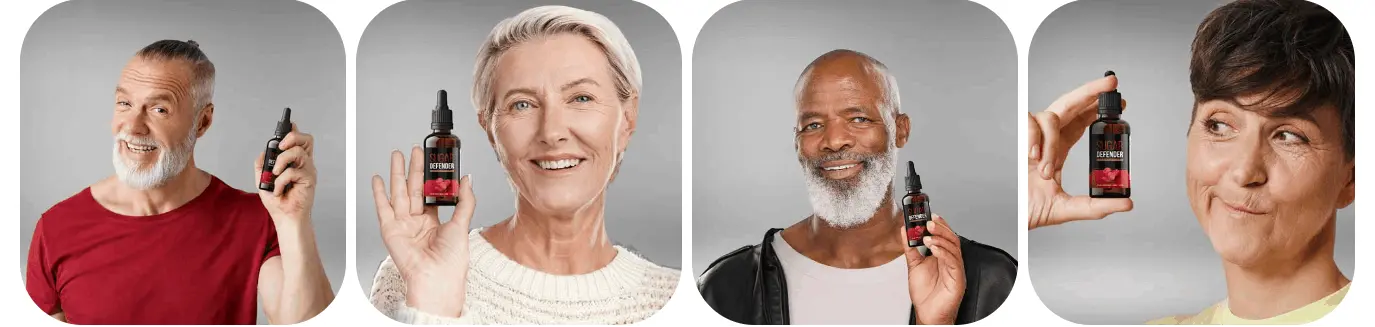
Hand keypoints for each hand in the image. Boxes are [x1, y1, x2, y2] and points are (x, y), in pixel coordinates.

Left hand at [256, 123, 315, 222]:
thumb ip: (261, 167)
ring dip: (281, 161)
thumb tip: (262, 153)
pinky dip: (281, 181)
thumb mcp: (262, 181)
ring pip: (298, 152)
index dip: (294, 131)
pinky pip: (293, 171)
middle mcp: (303, 163)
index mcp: (294, 162)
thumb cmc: (278, 202)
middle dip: (292, 137)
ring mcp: (308, 171)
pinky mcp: (309, 179)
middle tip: (280, 147)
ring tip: (275, 174)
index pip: (298, 141)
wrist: (285, 218)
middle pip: (306, 139)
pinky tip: (280, 190)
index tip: (288, 123)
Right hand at [370, 145, 474, 317]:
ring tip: (396, 155)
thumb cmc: (451, 260)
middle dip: (413, 168)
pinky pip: (383, 208)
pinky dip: (379, 193)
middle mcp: (416, 222)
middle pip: (413, 189)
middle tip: (414, 149)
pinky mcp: (390, 230)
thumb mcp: (462, 223)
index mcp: (433, 222)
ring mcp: (402, 225)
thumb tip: (467, 178)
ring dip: (396, 174)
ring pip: (398, 193)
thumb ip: (465, 200)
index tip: (430, 159)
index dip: (429, 176)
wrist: (437, 278)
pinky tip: (378, 178)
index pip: (429, 193)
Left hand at [902, 214, 964, 324]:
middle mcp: (950, 261)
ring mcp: (955, 269)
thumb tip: (904, 231)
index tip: (930, 215)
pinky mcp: (957, 278)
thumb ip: (910, 248)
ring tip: (928, 236)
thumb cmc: (925, 293)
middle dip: (941, 228)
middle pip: (951, 238)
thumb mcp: (914, 265)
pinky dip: (943, 253)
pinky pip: (953, 262)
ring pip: (954, 248)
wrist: (928, 313)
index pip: (944, 236)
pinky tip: (934, 249)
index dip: (940, 224)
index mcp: (942, 256)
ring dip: (940, 239)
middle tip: (929, 222)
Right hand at [1028, 75, 1133, 228]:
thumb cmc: (1030, 210)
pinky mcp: (1016, 137)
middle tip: (1111, 84)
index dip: (1097, 109)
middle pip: (1070, 104)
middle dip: (1091, 91)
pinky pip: (1030, 123)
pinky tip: (1033, 156)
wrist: (1009, 216)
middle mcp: (1047, 139)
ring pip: (1051, 117)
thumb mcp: (1068, 208)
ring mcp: (1032, 137)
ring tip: (1046, 169)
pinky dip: (1034, 138)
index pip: (1081, 121)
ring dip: (1052, 141)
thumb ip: (1096, 206)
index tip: (1121, 103)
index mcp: (1059, 150)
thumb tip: (1126, 203)